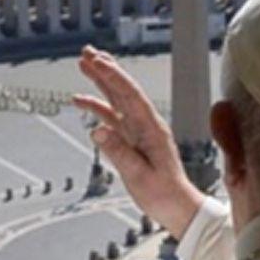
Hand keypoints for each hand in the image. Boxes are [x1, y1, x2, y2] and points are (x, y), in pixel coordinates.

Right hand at [74, 46, 205, 237]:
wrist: (177, 208)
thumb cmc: (164, 194)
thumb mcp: (140, 176)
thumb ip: (118, 152)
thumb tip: (97, 129)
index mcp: (152, 129)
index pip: (131, 95)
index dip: (114, 76)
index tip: (98, 61)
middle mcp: (145, 125)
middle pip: (123, 90)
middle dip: (106, 70)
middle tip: (88, 52)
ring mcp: (138, 132)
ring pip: (117, 100)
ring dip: (101, 82)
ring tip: (85, 64)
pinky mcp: (131, 141)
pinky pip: (112, 119)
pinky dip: (98, 108)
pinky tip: (82, 102)